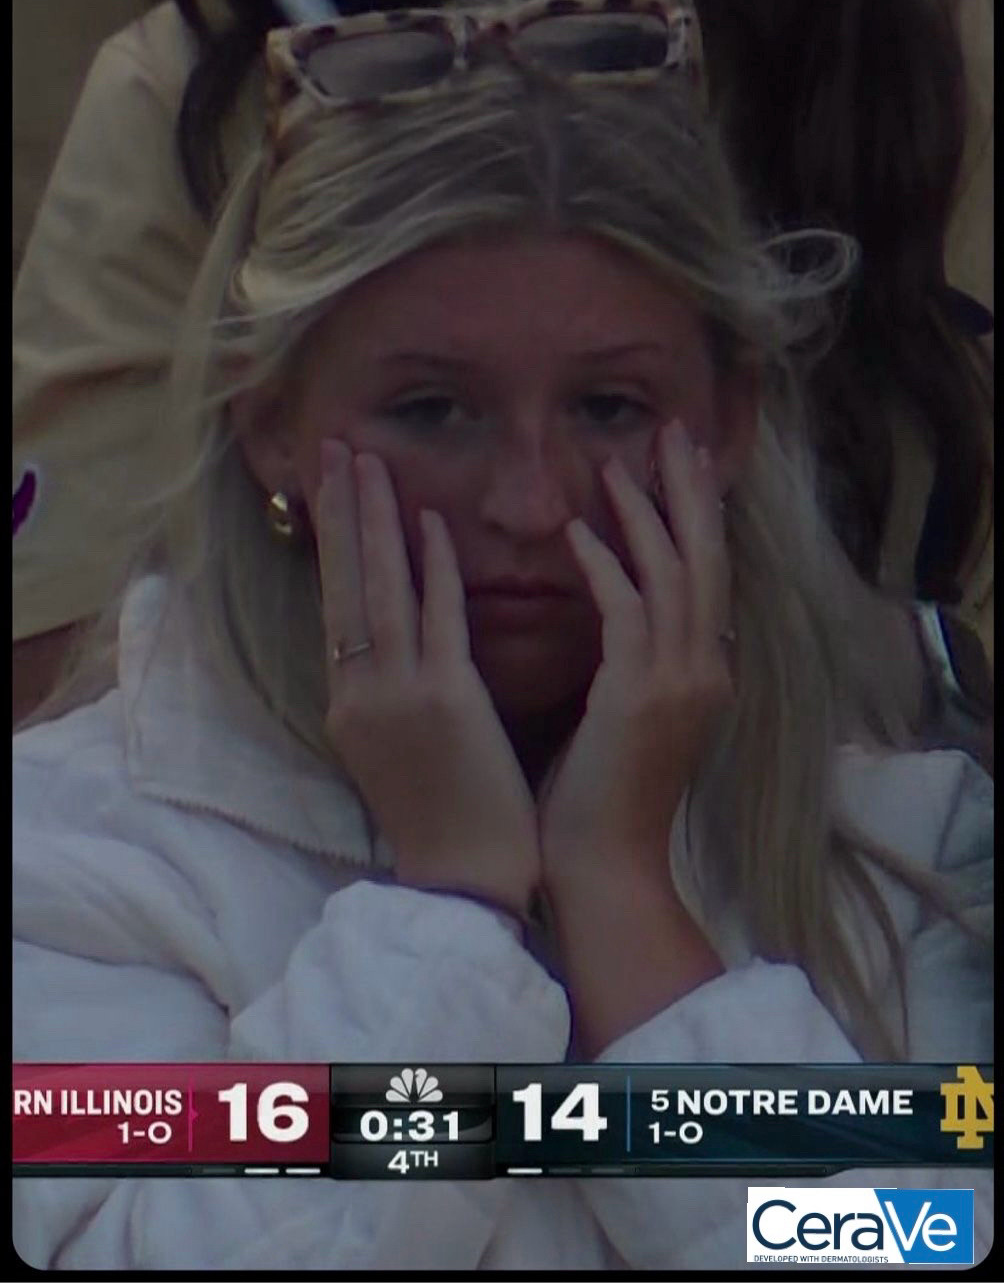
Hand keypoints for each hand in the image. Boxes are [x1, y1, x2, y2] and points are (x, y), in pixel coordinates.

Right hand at [316, 440, 538, 919]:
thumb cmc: (441, 816)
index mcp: (348, 703)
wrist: (463, 882)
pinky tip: (431, 522)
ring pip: (379, 592)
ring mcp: (397, 697)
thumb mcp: (398, 745)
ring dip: (374, 521)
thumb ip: (392, 684)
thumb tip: (398, 625)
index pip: (335, 604)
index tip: (332, 486)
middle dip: (341, 511)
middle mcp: (360, 693)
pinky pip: (437, 622)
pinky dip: (433, 570)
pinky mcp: (446, 705)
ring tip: (367, 461)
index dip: (333, 542)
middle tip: (339, 445)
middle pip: (344, 584)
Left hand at [539, 419, 734, 891]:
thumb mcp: (628, 717)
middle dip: (690, 491)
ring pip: (674, 573)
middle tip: (675, 432)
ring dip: (646, 513)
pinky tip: (577, 531)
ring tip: (619, 461)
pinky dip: (604, 566)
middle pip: (707, 558)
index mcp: (705, 674)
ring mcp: (680, 682)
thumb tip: (614, 613)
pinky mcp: (640, 695)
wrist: (604, 869)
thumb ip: (631, 663)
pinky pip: (626, 610)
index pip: (707, 576)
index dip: (696, 517)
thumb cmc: (599, 799)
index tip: (680, 466)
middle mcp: (706, 670)